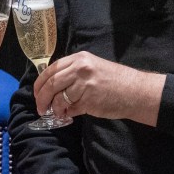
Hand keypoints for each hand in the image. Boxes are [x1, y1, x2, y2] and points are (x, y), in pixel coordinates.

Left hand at [34, 51, 164, 125]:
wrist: (136, 91)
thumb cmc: (115, 80)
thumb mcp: (93, 67)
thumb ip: (73, 72)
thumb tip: (52, 86)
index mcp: (80, 58)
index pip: (51, 69)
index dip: (40, 83)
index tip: (36, 93)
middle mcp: (80, 69)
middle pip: (51, 84)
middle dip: (41, 98)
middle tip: (40, 108)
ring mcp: (84, 84)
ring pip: (58, 98)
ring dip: (55, 109)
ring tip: (57, 113)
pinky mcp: (89, 100)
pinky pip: (70, 109)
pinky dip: (67, 113)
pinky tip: (71, 115)